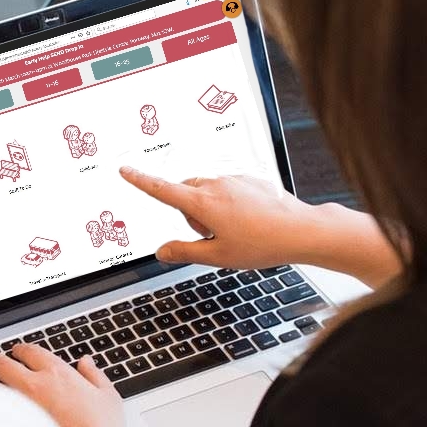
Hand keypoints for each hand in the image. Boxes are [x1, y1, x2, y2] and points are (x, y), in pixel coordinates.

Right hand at [119, 167, 401, 287]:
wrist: (301, 230)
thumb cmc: (261, 244)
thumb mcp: (217, 257)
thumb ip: (184, 252)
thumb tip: (162, 251)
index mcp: (202, 203)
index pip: (162, 190)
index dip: (140, 181)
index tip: (125, 170)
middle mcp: (216, 185)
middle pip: (186, 193)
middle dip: (189, 212)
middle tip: (210, 236)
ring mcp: (234, 180)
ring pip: (207, 191)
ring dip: (209, 209)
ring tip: (235, 231)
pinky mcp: (250, 180)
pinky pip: (228, 189)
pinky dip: (229, 203)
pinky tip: (249, 222)